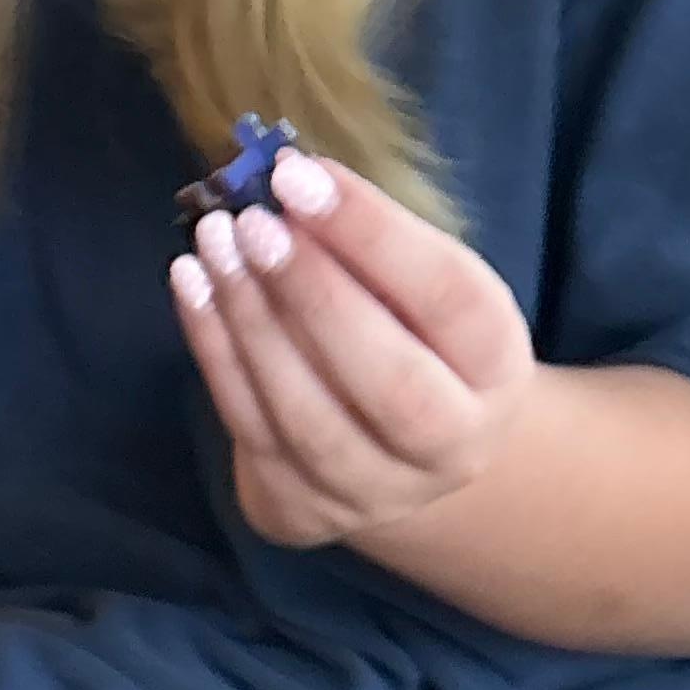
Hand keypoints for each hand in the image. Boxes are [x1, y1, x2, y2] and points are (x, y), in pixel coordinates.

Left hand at [170, 147, 535, 553]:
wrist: (399, 452)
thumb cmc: (411, 335)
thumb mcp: (420, 284)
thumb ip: (370, 242)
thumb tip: (288, 180)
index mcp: (496, 370)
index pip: (447, 298)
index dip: (372, 234)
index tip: (300, 176)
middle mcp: (451, 447)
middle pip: (387, 381)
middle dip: (312, 293)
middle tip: (254, 223)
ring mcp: (376, 493)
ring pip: (308, 419)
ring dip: (250, 323)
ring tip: (213, 245)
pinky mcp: (306, 513)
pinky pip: (252, 431)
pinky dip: (215, 354)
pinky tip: (193, 287)